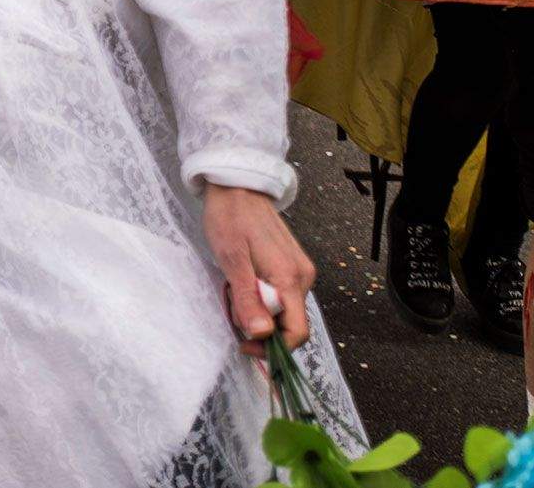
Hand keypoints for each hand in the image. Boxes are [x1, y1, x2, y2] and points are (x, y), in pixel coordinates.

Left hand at [204, 182, 313, 352]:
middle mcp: (302, 277)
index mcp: (291, 278)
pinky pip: (281, 294)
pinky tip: (242, 282)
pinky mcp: (291, 265)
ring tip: (234, 290)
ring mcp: (299, 270)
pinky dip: (261, 297)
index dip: (274, 348)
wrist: (236, 186)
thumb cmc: (230, 218)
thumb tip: (262, 334)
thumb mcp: (232, 261)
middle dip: (261, 327)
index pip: (297, 332)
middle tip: (232, 309)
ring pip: (284, 309)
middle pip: (290, 323)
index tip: (246, 344)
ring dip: (259, 311)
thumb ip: (248, 299)